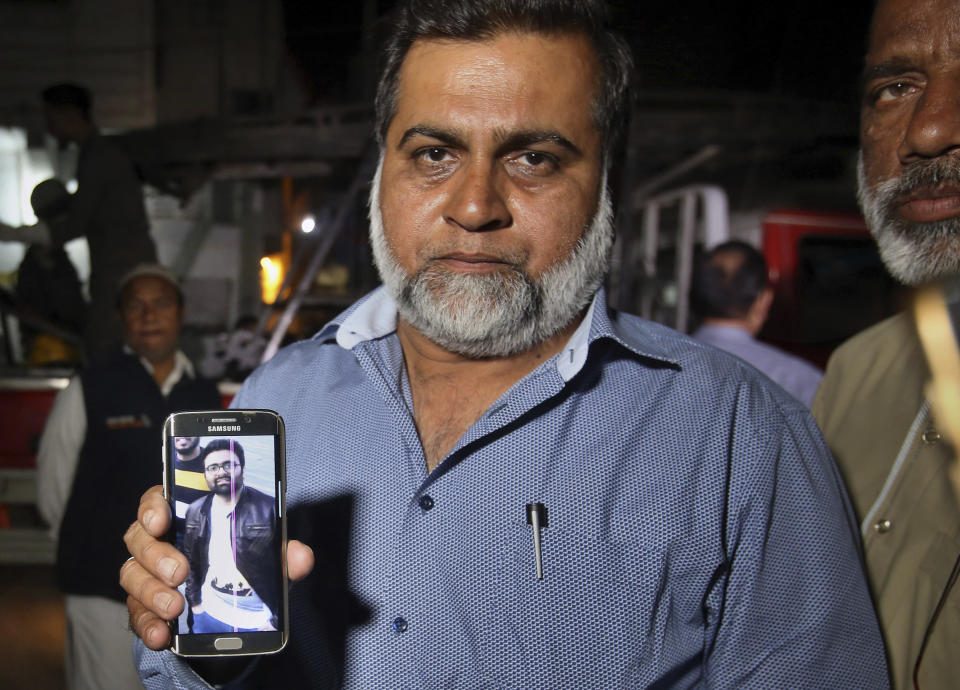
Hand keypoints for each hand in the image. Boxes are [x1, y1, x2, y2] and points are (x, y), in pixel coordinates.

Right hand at [121, 485, 315, 650]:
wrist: (230, 609)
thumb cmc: (241, 564)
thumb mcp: (264, 556)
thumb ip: (282, 554)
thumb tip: (302, 557)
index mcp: (183, 518)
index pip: (155, 501)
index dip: (152, 507)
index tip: (161, 519)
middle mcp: (158, 543)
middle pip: (139, 539)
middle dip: (157, 555)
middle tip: (180, 571)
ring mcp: (147, 575)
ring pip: (132, 575)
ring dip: (150, 591)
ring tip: (175, 607)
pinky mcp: (145, 607)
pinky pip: (136, 614)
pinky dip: (147, 625)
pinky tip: (161, 635)